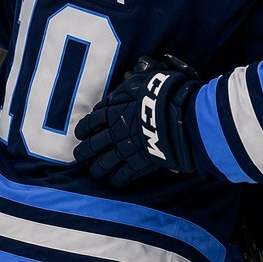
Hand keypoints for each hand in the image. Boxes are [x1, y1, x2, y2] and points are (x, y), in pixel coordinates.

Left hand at [74, 55, 199, 187]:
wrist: (181, 115)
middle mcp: (115, 132)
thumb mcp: (143, 80)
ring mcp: (126, 149)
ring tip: (95, 172)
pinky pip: (122, 176)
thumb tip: (122, 79)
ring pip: (102, 164)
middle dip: (83, 152)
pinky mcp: (139, 164)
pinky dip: (116, 180)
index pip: (91, 122)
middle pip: (91, 146)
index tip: (80, 134)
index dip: (83, 129)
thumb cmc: (164, 94)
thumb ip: (128, 85)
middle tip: (80, 156)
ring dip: (96, 169)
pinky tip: (114, 181)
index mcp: (114, 111)